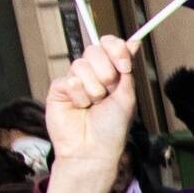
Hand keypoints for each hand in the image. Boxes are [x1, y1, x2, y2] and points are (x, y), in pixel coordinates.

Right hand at [41, 36, 140, 192]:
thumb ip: (127, 69)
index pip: (109, 44)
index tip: (124, 64)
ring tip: (93, 105)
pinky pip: (69, 80)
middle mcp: (92, 73)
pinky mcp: (58, 89)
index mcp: (110, 72)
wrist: (93, 149)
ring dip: (93, 89)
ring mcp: (74, 80)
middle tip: (108, 93)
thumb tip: (134, 42)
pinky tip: (80, 108)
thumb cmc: (111, 128)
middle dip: (106, 73)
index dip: (115, 48)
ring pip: (81, 65)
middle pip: (94, 50)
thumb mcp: (127, 97)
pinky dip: (79, 96)